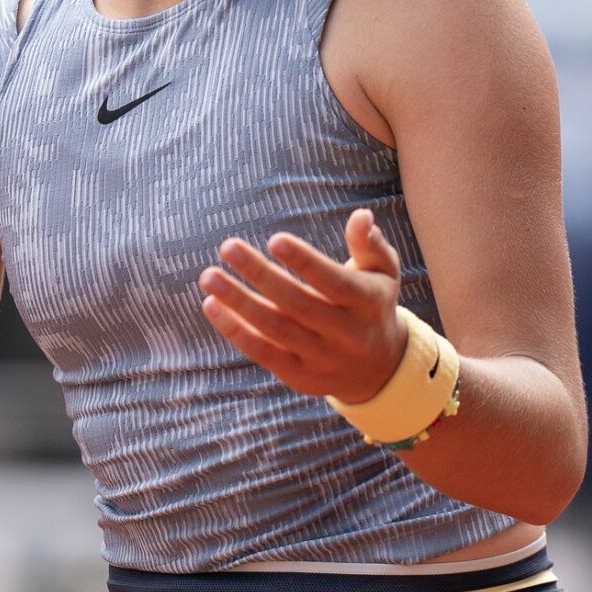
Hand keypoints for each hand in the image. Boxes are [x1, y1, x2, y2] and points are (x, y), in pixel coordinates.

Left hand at [197, 208, 407, 403]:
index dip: (305, 262)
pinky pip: (263, 353)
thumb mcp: (382, 273)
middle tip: (228, 245)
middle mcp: (346, 335)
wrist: (378, 369)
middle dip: (260, 274)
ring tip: (209, 276)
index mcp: (367, 304)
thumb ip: (369, 244)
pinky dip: (235, 330)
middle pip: (297, 304)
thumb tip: (361, 215)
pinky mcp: (299, 376)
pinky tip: (211, 305)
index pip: (334, 282)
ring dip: (238, 302)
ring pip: (275, 330)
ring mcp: (321, 359)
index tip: (274, 239)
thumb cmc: (371, 304)